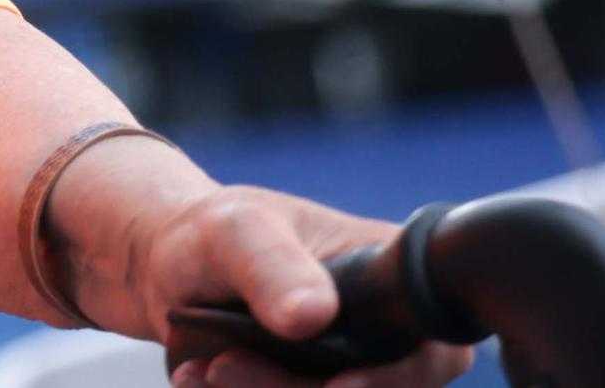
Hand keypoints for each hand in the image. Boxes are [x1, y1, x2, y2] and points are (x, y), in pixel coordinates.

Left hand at [128, 186, 467, 387]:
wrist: (168, 267)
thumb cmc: (216, 234)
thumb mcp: (235, 231)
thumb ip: (271, 265)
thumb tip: (315, 315)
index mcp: (393, 283)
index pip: (436, 349)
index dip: (398, 378)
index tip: (338, 385)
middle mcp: (384, 344)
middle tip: (223, 367)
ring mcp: (348, 378)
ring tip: (203, 370)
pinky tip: (197, 378)